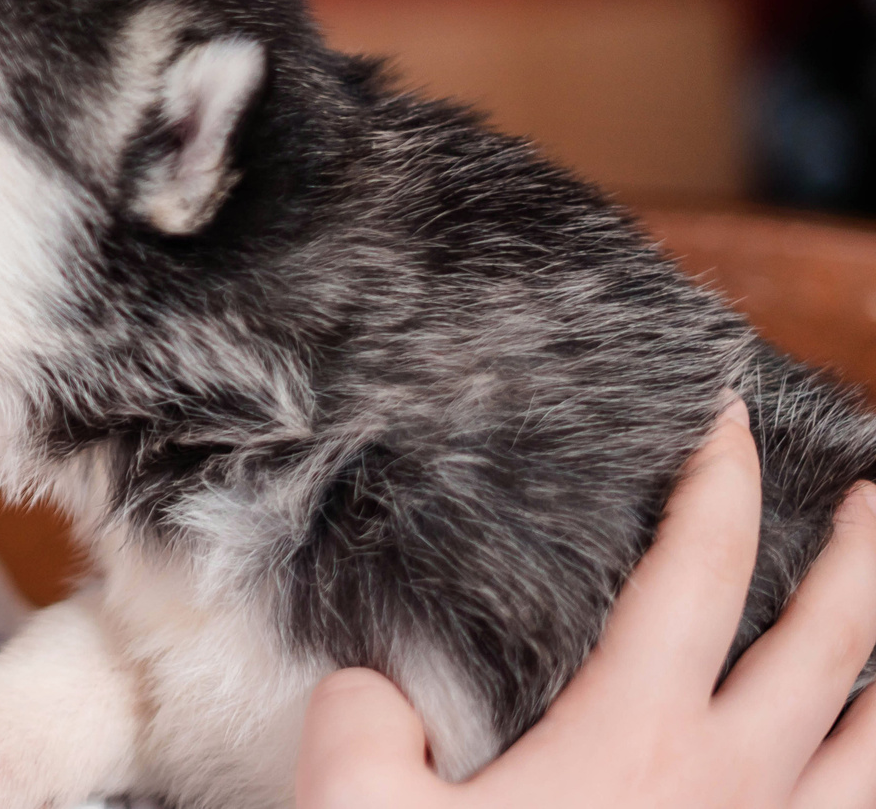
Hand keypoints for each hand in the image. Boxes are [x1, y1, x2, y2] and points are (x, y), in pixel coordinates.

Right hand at [295, 401, 875, 808]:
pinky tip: (857, 778)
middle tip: (874, 495)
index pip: (694, 576)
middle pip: (832, 649)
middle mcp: (730, 788)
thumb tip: (374, 690)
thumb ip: (363, 721)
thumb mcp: (360, 807)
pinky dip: (867, 787)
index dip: (713, 485)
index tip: (719, 415)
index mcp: (635, 739)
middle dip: (862, 558)